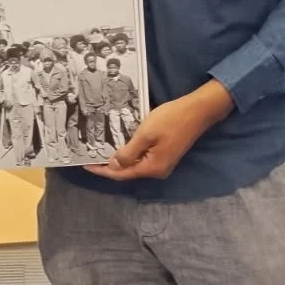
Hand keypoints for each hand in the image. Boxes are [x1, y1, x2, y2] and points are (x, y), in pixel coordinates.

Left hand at [86, 81, 233, 181]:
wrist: (198, 111)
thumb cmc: (171, 120)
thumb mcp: (145, 134)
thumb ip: (128, 152)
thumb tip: (113, 165)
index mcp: (152, 168)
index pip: (121, 174)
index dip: (102, 170)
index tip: (86, 165)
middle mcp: (158, 171)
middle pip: (128, 172)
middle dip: (109, 166)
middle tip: (90, 157)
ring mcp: (163, 163)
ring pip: (135, 164)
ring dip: (119, 159)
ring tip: (102, 152)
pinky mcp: (166, 154)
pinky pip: (143, 158)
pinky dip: (130, 153)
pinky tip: (121, 146)